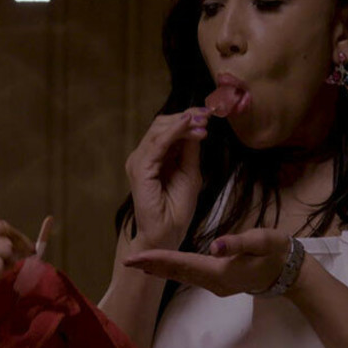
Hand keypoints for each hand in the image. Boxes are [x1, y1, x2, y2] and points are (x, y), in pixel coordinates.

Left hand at [121, 228, 290, 296]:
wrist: (290, 273)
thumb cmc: (277, 253)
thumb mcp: (263, 242)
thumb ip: (239, 243)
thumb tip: (215, 246)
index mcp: (221, 272)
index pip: (183, 264)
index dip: (159, 259)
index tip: (137, 257)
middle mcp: (214, 283)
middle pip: (177, 273)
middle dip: (152, 266)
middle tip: (127, 261)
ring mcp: (215, 286)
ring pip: (182, 276)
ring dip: (160, 269)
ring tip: (139, 263)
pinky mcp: (218, 283)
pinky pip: (189, 276)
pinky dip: (173, 269)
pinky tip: (163, 266)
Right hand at [125, 107, 210, 249]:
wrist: (167, 234)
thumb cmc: (177, 209)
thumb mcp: (190, 172)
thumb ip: (190, 151)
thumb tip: (197, 126)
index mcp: (153, 156)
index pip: (167, 128)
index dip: (187, 117)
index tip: (208, 113)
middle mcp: (143, 156)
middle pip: (161, 124)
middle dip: (186, 116)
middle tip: (208, 116)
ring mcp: (138, 162)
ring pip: (159, 129)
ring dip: (183, 123)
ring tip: (203, 123)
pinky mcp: (139, 170)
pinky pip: (157, 144)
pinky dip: (174, 132)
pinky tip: (189, 126)